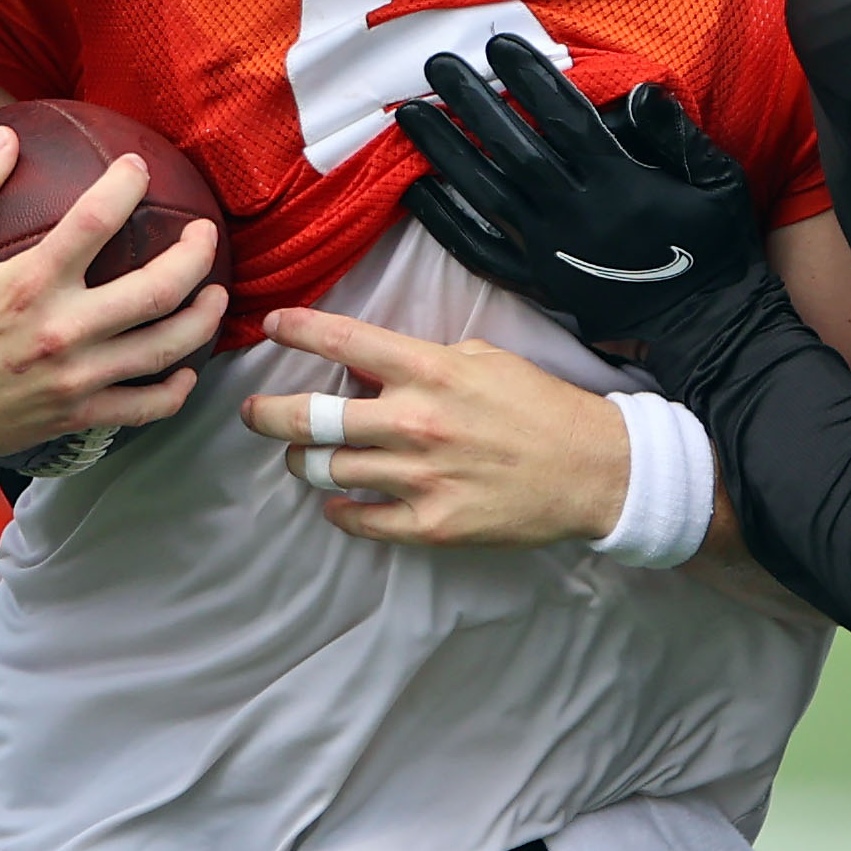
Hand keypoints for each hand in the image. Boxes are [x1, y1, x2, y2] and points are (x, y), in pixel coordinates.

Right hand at [0, 125, 228, 462]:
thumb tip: (5, 136)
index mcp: (28, 285)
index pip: (95, 222)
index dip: (125, 185)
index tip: (137, 167)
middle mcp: (61, 332)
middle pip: (157, 289)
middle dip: (195, 255)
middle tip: (206, 233)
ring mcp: (76, 379)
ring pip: (165, 348)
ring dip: (203, 319)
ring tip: (217, 293)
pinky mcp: (78, 415)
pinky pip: (146, 407)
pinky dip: (176, 389)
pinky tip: (186, 367)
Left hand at [242, 308, 631, 546]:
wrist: (594, 470)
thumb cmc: (543, 408)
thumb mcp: (487, 359)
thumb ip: (426, 361)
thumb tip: (374, 366)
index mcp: (429, 372)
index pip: (342, 342)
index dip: (296, 330)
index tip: (272, 327)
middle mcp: (414, 423)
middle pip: (309, 418)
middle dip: (268, 414)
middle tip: (256, 413)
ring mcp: (419, 478)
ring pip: (324, 471)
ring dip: (301, 463)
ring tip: (299, 458)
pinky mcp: (430, 524)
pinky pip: (359, 520)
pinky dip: (338, 510)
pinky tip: (336, 502)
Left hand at [395, 34, 762, 346]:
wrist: (709, 327)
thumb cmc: (718, 249)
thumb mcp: (718, 182)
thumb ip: (676, 134)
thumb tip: (635, 90)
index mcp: (622, 184)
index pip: (565, 118)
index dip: (529, 77)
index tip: (499, 44)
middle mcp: (577, 215)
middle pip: (514, 148)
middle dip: (474, 102)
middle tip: (437, 64)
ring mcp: (552, 252)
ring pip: (487, 193)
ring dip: (446, 150)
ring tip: (410, 114)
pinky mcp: (539, 284)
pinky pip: (480, 250)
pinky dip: (445, 219)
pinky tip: (416, 188)